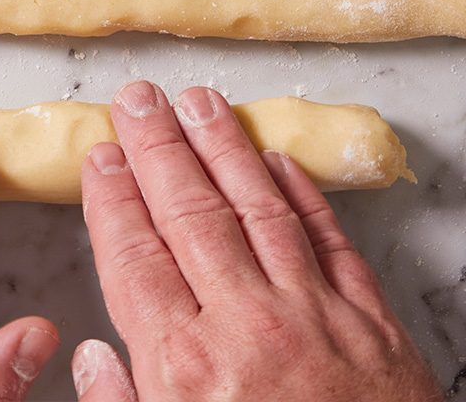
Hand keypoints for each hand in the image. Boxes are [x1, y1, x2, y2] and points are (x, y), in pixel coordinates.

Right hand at [73, 81, 440, 400]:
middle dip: (158, 147)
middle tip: (139, 96)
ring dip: (224, 147)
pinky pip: (329, 239)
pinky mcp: (370, 320)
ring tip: (199, 101)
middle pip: (190, 214)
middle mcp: (245, 325)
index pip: (136, 256)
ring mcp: (314, 314)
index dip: (114, 197)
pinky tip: (277, 159)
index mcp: (184, 369)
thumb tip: (95, 356)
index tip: (101, 153)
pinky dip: (301, 193)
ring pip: (258, 208)